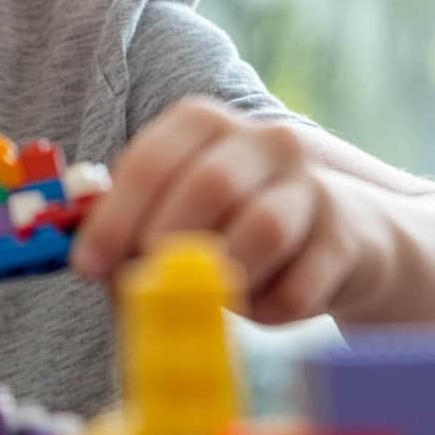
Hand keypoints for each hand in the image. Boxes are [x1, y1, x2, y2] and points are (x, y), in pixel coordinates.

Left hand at [71, 96, 395, 323]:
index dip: (115, 218)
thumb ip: (132, 229)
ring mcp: (310, 183)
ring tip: (211, 297)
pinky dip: (267, 310)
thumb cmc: (235, 226)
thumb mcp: (180, 214)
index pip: (151, 160)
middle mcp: (262, 140)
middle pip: (210, 185)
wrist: (344, 240)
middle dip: (169, 244)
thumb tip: (92, 264)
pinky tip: (259, 307)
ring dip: (225, 277)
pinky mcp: (345, 235)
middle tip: (150, 288)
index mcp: (204, 124)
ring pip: (261, 229)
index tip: (89, 268)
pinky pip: (299, 284)